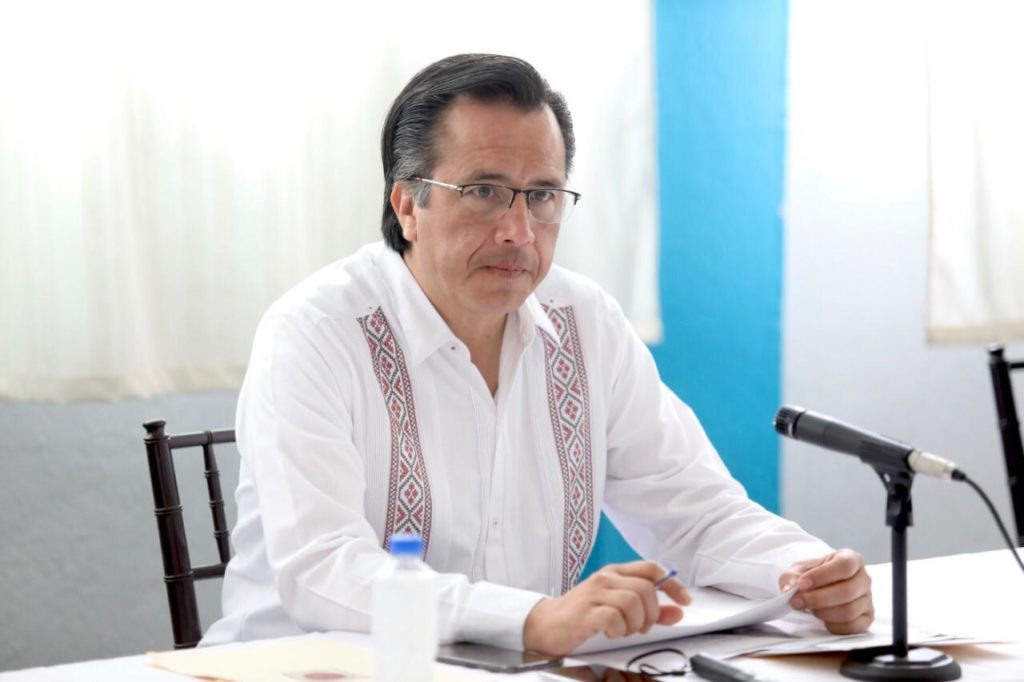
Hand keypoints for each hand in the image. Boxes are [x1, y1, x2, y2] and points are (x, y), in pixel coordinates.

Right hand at [522, 561, 690, 655]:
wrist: (545, 624)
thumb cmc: (581, 614)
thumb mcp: (618, 608)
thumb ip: (649, 610)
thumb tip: (677, 611)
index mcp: (614, 573)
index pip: (651, 569)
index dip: (672, 584)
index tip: (684, 601)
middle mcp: (605, 579)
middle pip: (646, 588)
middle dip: (651, 613)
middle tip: (642, 627)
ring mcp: (594, 594)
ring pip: (633, 602)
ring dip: (635, 623)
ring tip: (623, 630)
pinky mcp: (586, 612)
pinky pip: (614, 618)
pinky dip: (618, 630)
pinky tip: (610, 632)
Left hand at [779, 548, 873, 633]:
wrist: (820, 587)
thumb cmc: (813, 575)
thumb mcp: (798, 570)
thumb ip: (791, 577)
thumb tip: (789, 590)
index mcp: (851, 559)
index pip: (844, 566)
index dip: (822, 576)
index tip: (802, 583)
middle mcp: (864, 579)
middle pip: (847, 591)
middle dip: (818, 599)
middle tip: (797, 601)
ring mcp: (867, 599)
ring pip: (849, 611)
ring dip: (823, 613)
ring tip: (809, 609)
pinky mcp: (867, 618)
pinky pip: (853, 627)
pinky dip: (834, 625)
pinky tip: (823, 619)